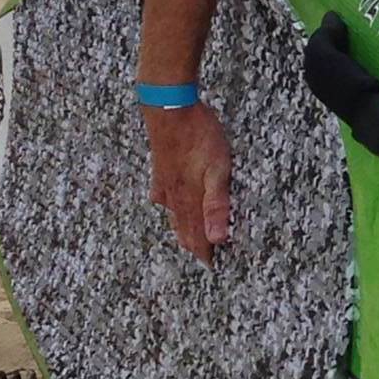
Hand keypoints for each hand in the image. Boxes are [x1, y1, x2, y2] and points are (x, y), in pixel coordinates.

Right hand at [144, 101, 231, 264]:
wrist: (170, 109)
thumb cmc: (198, 137)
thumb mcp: (218, 170)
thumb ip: (217, 204)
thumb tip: (217, 239)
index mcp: (190, 200)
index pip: (198, 236)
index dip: (206, 253)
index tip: (212, 268)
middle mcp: (175, 197)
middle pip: (185, 229)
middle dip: (194, 245)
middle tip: (202, 259)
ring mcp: (165, 183)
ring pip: (173, 215)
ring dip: (181, 229)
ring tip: (186, 241)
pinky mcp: (161, 169)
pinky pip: (163, 196)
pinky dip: (168, 208)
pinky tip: (165, 205)